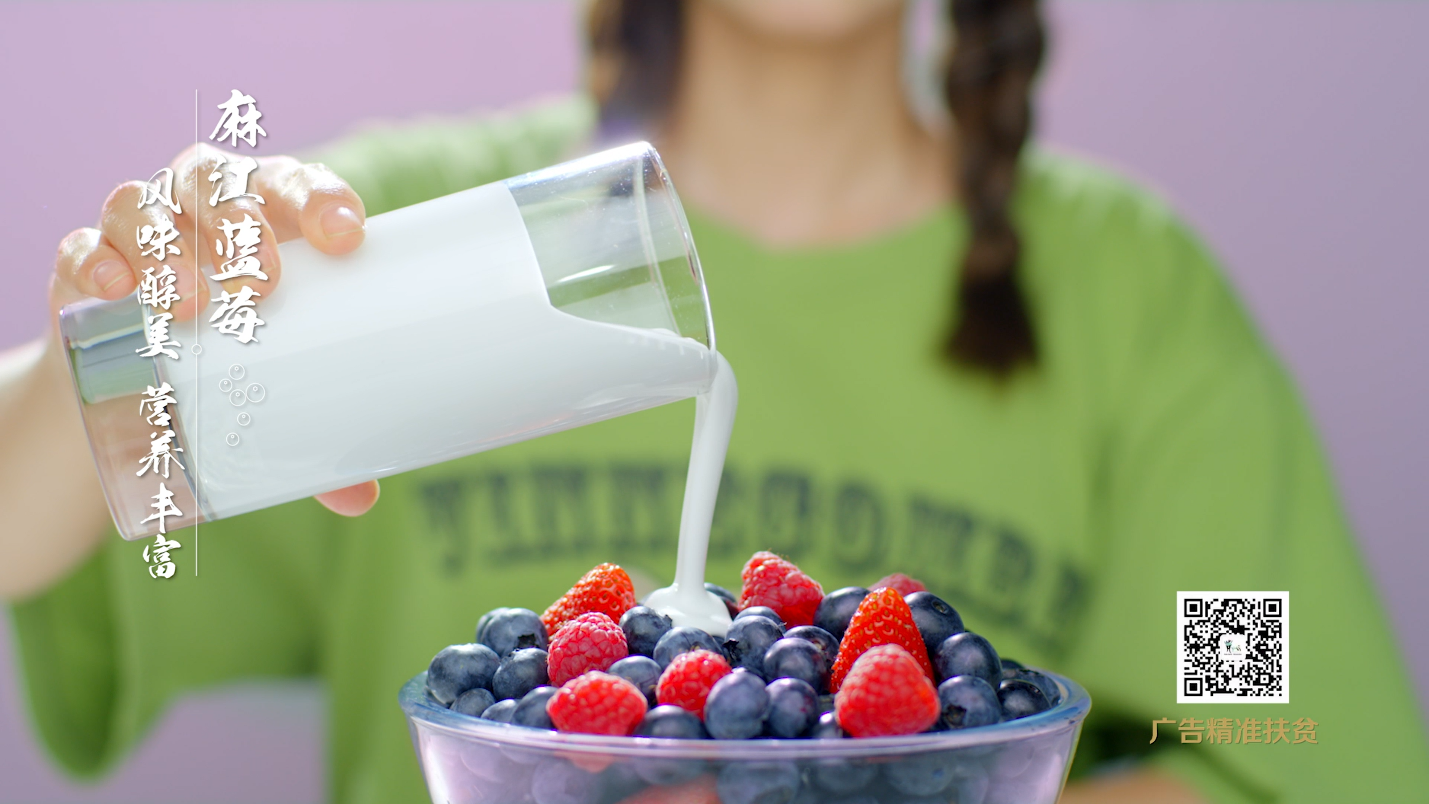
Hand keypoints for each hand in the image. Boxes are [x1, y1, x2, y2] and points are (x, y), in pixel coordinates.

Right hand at [50, 145, 380, 516]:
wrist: (138, 393)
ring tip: (190, 302)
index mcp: (271, 218)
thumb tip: (360, 499)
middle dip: (242, 223)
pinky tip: (112, 288)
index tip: (346, 238)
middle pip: (219, 183)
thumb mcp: (277, 393)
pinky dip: (95, 260)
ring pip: (144, 204)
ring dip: (167, 245)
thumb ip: (321, 440)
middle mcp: (203, 208)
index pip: (295, 185)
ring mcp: (139, 231)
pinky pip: (79, 247)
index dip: (319, 198)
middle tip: (263, 283)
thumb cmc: (234, 367)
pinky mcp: (82, 266)